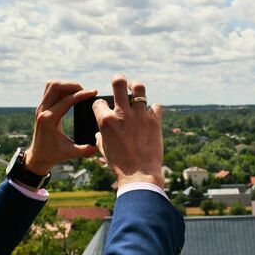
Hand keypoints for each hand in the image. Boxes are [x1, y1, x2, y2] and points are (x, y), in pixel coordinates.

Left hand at [24, 81, 97, 175]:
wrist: (38, 156)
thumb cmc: (53, 154)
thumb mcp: (69, 153)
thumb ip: (82, 151)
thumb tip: (96, 148)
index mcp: (48, 120)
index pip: (66, 100)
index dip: (81, 95)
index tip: (93, 92)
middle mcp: (42, 110)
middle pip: (55, 86)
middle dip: (72, 85)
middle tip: (85, 91)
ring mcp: (41, 107)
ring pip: (51, 85)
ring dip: (66, 85)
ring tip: (79, 92)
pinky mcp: (42, 106)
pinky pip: (51, 90)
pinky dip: (62, 89)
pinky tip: (73, 95)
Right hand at [92, 74, 163, 188]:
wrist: (140, 175)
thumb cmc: (119, 165)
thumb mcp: (103, 150)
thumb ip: (100, 136)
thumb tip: (100, 132)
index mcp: (106, 121)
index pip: (98, 103)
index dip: (100, 105)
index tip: (103, 109)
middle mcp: (122, 114)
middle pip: (118, 83)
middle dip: (118, 80)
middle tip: (119, 82)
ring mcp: (140, 115)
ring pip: (139, 88)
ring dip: (136, 87)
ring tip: (136, 90)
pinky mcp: (155, 121)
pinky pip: (156, 106)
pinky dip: (153, 109)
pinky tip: (150, 114)